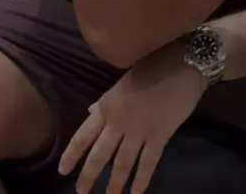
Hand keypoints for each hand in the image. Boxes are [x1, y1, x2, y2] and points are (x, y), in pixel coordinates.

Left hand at [58, 39, 206, 193]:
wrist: (182, 63)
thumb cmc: (152, 66)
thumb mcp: (123, 81)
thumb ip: (107, 101)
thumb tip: (90, 112)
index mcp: (108, 105)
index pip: (84, 135)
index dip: (72, 154)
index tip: (63, 171)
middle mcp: (119, 121)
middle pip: (100, 155)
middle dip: (89, 176)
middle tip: (81, 193)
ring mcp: (139, 130)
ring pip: (122, 164)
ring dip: (114, 184)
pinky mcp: (159, 136)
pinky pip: (148, 164)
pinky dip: (141, 181)